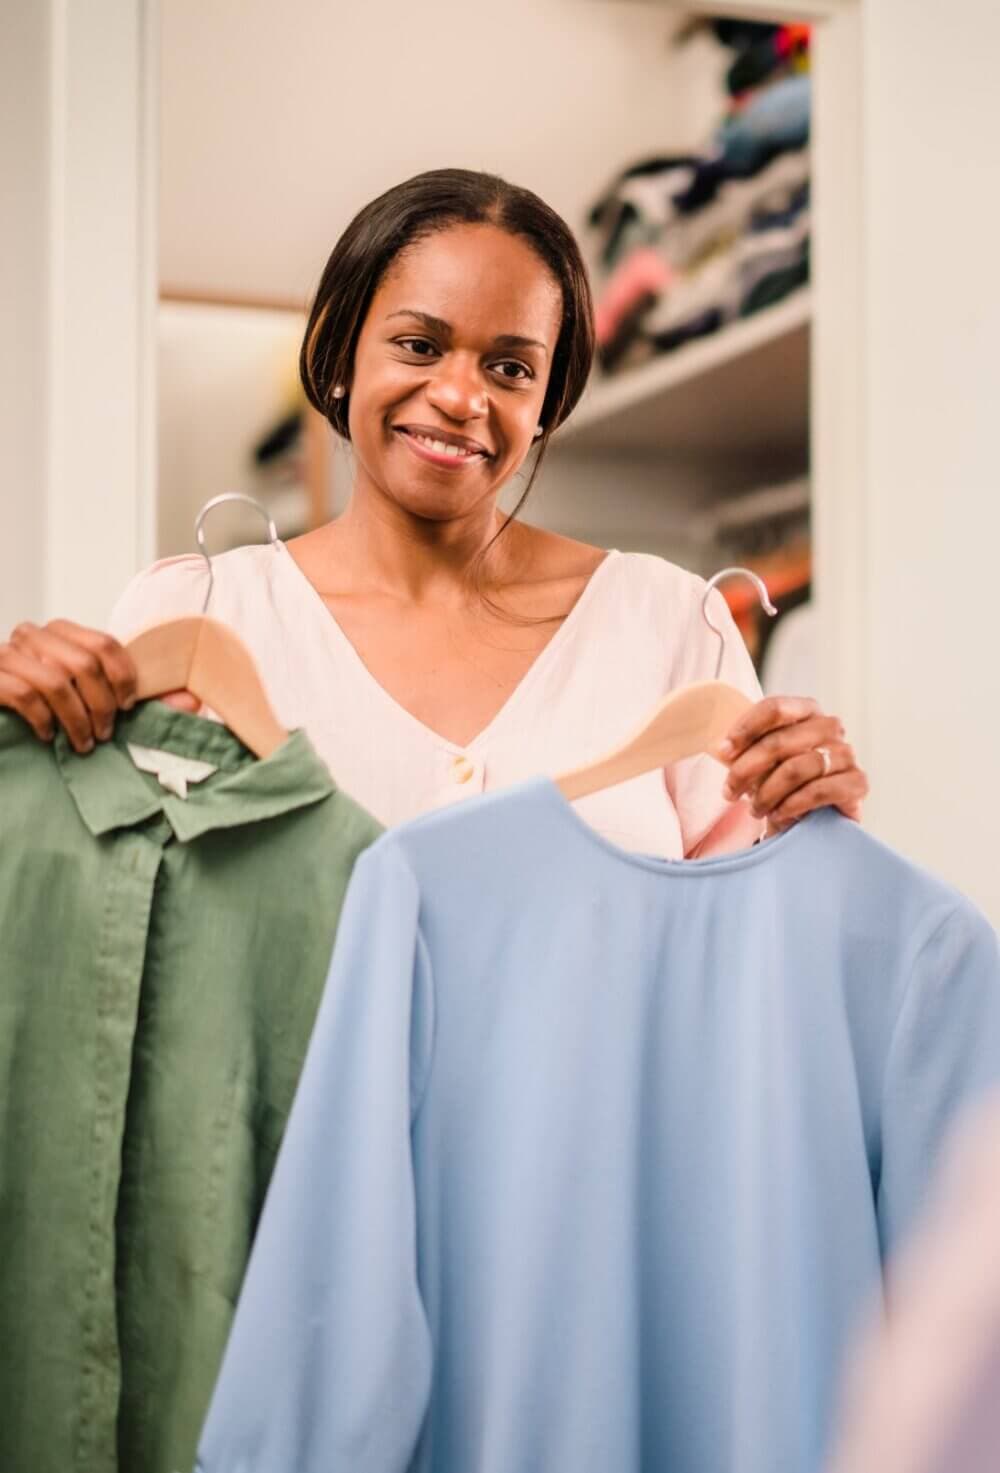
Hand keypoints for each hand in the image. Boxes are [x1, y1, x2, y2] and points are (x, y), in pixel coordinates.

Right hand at [0, 619, 197, 753]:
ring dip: (76, 720)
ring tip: (83, 743)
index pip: (104, 643)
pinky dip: (43, 720)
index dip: (123, 678)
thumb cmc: (47, 706)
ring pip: (55, 681)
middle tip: (106, 734)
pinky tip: (48, 736)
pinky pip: (24, 694)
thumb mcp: (93, 697)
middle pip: (83, 663)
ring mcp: (6, 655)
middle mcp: (32, 636)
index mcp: (61, 632)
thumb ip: (138, 698)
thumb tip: (193, 702)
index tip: (128, 707)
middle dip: (101, 706)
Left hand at [714, 695, 868, 834]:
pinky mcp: (857, 783)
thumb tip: (720, 748)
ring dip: (767, 793)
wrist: (812, 820)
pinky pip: (819, 790)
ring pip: (796, 768)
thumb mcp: (760, 762)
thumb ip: (745, 748)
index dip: (744, 729)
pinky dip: (792, 804)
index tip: (721, 752)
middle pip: (780, 741)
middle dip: (746, 770)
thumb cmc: (781, 783)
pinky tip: (778, 815)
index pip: (774, 708)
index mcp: (806, 710)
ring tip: (754, 809)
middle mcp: (829, 727)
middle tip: (729, 792)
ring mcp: (846, 754)